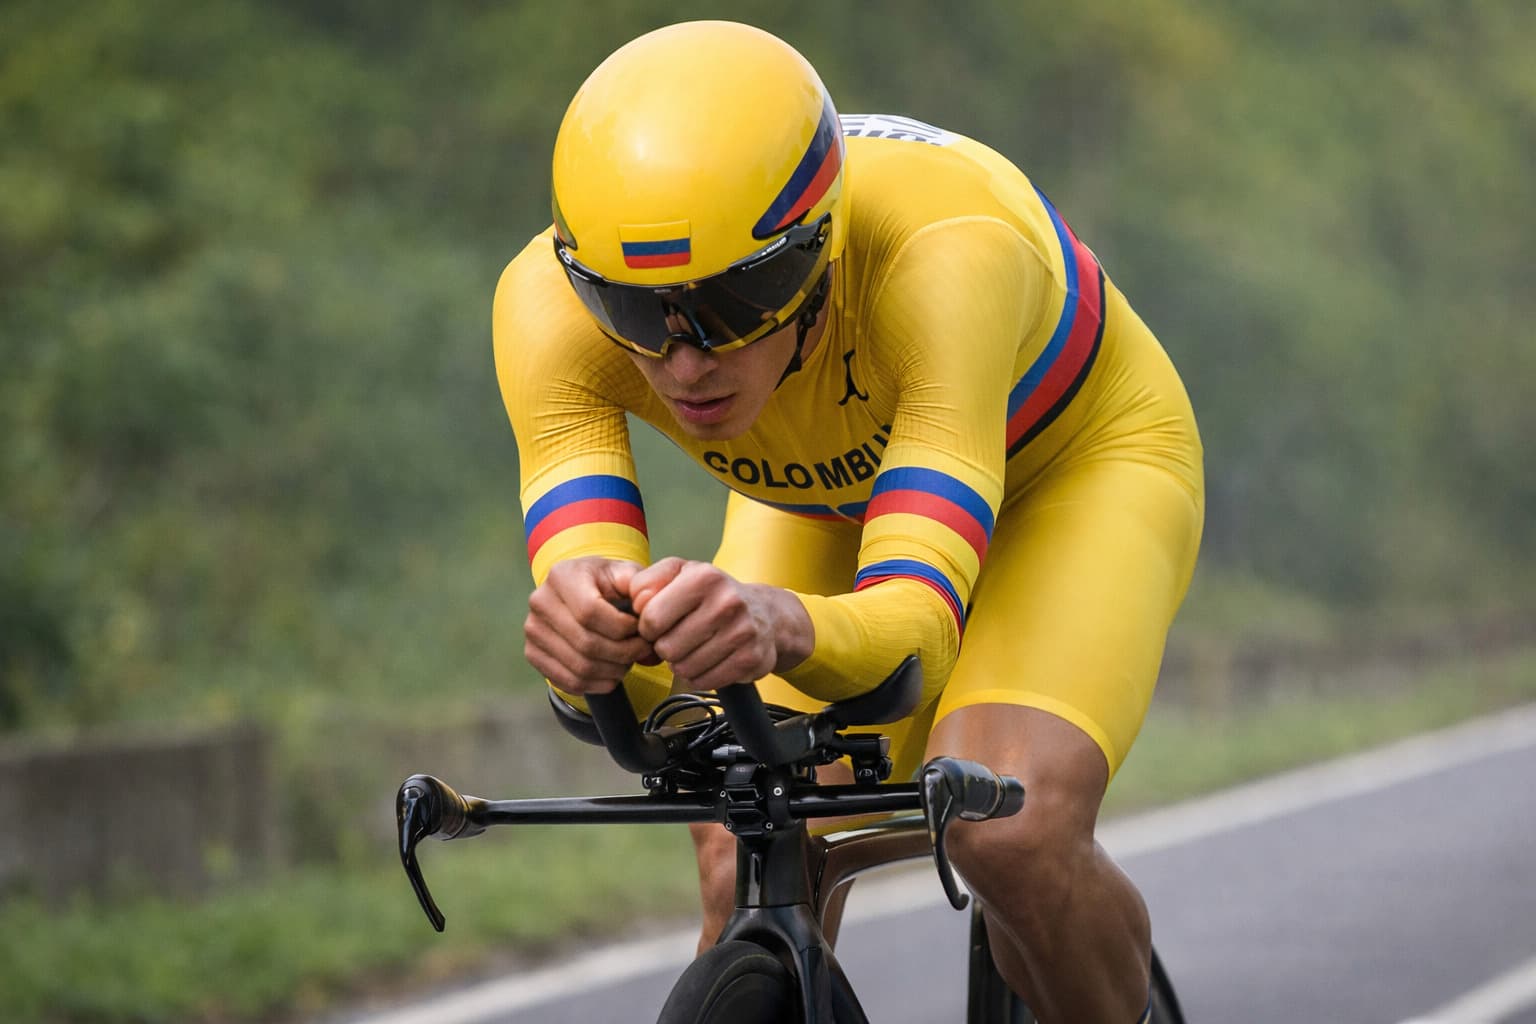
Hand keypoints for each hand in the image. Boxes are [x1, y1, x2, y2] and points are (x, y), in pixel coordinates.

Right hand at [523, 557, 655, 693]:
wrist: (581, 592)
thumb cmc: (608, 584)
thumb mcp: (626, 573)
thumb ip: (641, 585)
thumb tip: (647, 607)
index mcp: (562, 576)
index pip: (590, 612)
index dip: (622, 628)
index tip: (642, 630)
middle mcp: (540, 601)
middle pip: (586, 643)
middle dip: (623, 653)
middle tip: (642, 650)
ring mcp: (533, 630)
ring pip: (580, 667)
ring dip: (614, 671)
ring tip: (629, 660)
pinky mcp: (533, 654)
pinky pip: (569, 682)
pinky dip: (598, 684)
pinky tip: (613, 673)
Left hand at [628, 558, 812, 691]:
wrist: (764, 614)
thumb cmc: (713, 594)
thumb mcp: (679, 573)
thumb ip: (647, 581)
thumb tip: (636, 602)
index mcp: (704, 577)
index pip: (651, 618)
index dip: (647, 627)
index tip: (658, 624)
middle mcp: (727, 602)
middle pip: (666, 648)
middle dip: (665, 647)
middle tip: (677, 637)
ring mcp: (742, 632)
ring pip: (684, 668)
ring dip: (681, 663)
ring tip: (692, 648)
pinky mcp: (750, 659)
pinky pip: (704, 682)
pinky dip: (699, 676)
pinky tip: (707, 660)